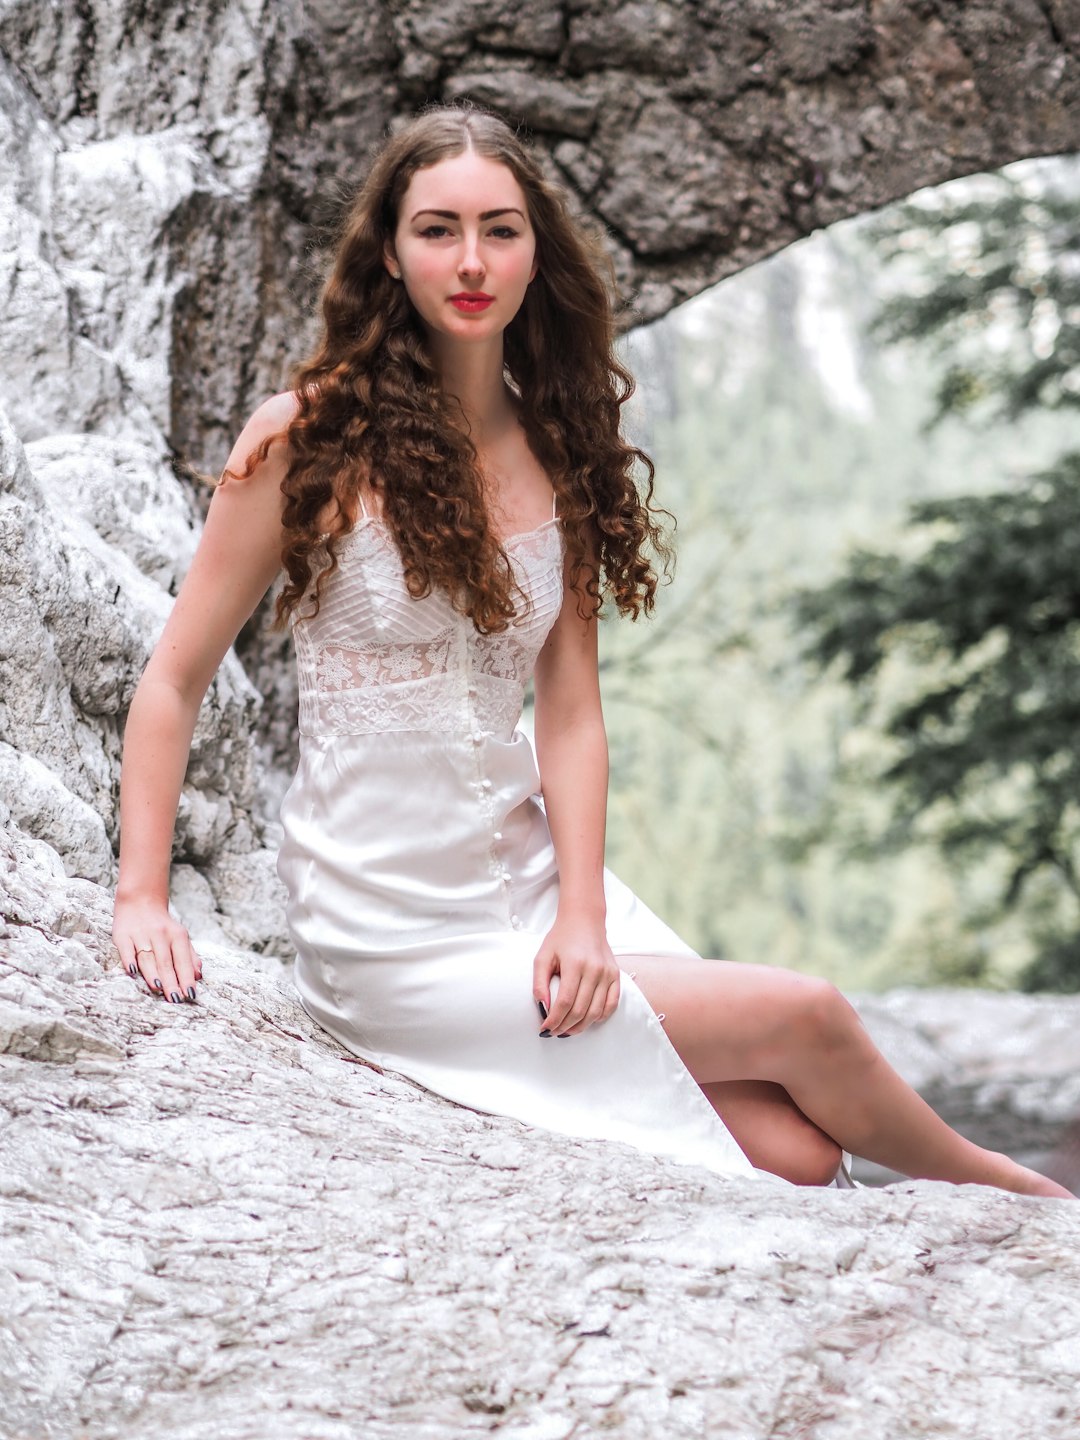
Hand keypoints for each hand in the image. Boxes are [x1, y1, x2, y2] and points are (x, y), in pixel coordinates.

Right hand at [112, 893, 201, 1002]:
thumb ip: (190, 956)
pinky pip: (126, 949)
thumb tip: (198, 976)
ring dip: (152, 973)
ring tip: (158, 988)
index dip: (186, 978)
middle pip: (165, 962)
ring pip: (147, 957)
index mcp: (177, 935)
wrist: (140, 900)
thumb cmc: (163, 926)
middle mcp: (160, 934)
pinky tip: (132, 972)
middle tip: (175, 999)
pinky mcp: (123, 935)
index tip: (190, 995)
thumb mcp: (180, 936)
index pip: (183, 960)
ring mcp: (141, 934)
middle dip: (171, 982)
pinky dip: (129, 960)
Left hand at [532, 915, 619, 1037]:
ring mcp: (608, 973)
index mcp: (575, 963)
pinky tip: (587, 1021)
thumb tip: (542, 1008)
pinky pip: (611, 1005)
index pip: (564, 1002)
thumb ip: (539, 983)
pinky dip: (599, 1017)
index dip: (553, 1020)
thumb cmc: (561, 938)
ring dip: (580, 1026)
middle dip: (564, 1026)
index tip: (544, 1028)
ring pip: (595, 1012)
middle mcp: (594, 970)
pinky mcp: (616, 976)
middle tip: (553, 1032)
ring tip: (567, 1030)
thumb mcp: (543, 956)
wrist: (585, 921)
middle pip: (580, 1010)